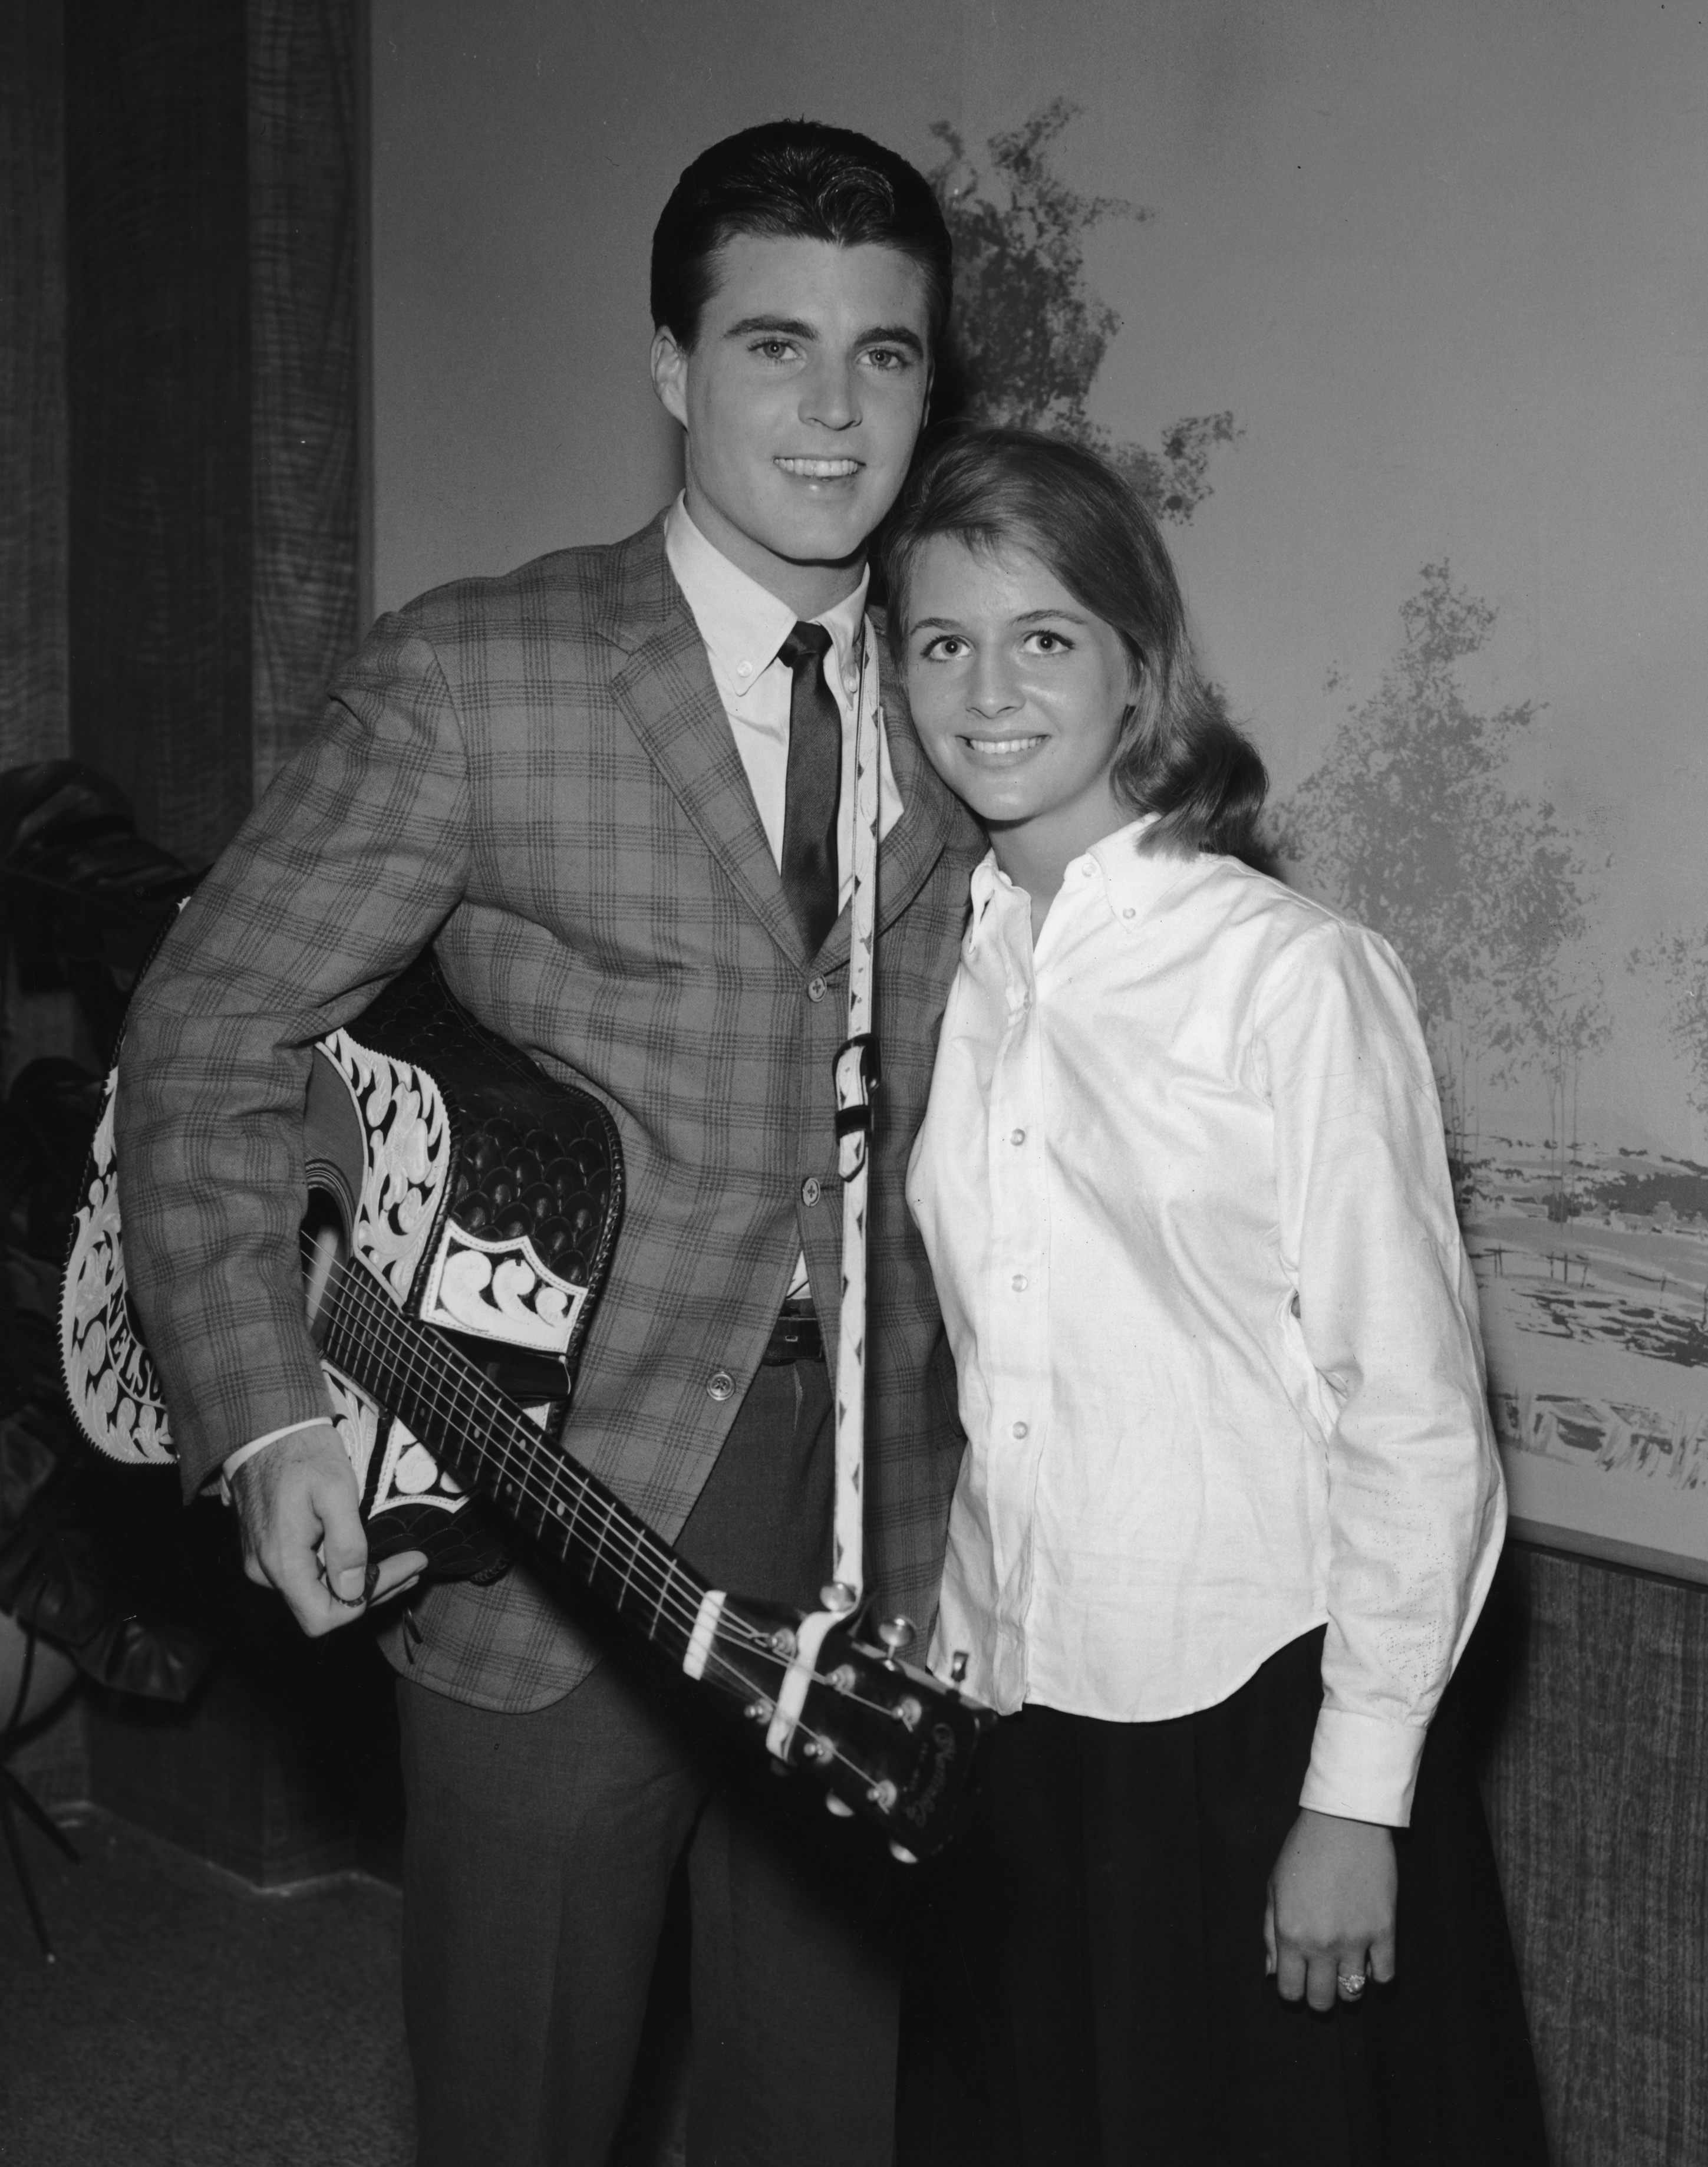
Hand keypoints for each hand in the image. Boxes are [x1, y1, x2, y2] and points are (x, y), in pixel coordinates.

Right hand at [230, 1422, 427, 1637]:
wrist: (267, 1432)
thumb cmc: (303, 1455)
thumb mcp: (335, 1490)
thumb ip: (346, 1542)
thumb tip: (353, 1590)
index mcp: (281, 1562)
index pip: (323, 1616)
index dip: (368, 1600)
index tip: (407, 1569)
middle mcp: (266, 1573)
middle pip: (324, 1608)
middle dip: (374, 1590)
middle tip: (415, 1565)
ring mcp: (264, 1564)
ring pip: (318, 1593)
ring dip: (362, 1584)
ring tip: (403, 1564)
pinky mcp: (269, 1553)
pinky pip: (309, 1575)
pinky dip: (341, 1572)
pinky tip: (369, 1559)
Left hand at [1264, 1807, 1396, 2011]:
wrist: (1344, 1821)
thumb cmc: (1303, 1851)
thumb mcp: (1274, 1888)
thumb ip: (1270, 1933)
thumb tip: (1272, 1973)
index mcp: (1290, 1934)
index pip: (1289, 1991)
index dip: (1293, 1990)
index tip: (1298, 1979)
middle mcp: (1321, 1944)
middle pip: (1321, 2000)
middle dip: (1319, 1996)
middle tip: (1322, 1979)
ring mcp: (1355, 1940)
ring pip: (1353, 1994)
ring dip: (1348, 1988)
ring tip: (1345, 1970)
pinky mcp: (1384, 1931)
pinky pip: (1385, 1975)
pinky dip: (1377, 1974)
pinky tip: (1369, 1960)